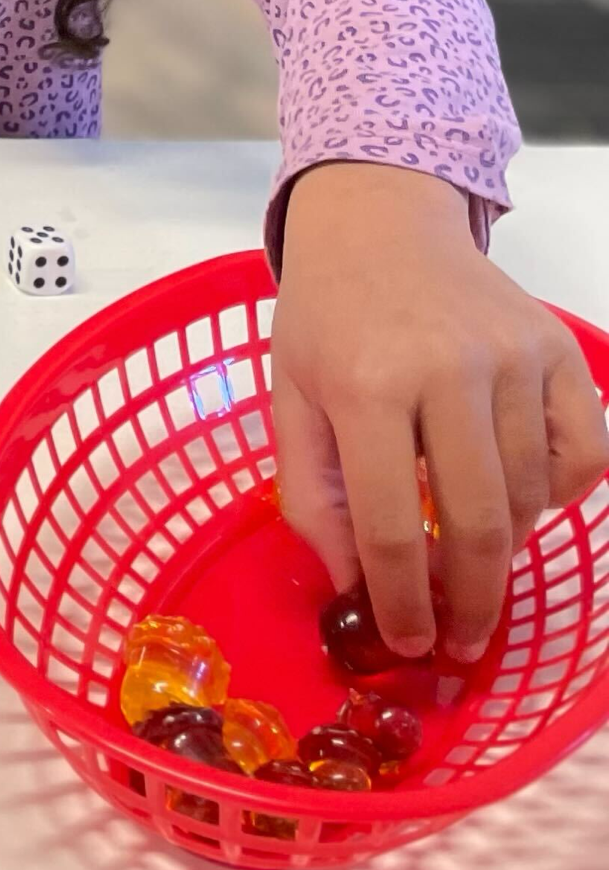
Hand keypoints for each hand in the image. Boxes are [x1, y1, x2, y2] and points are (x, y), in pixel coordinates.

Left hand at [273, 162, 608, 660]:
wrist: (378, 224)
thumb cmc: (326, 318)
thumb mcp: (290, 400)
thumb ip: (313, 498)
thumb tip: (355, 590)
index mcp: (366, 386)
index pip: (391, 527)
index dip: (404, 602)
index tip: (411, 644)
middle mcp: (447, 369)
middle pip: (477, 523)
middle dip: (471, 602)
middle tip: (462, 641)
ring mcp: (511, 356)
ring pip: (532, 496)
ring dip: (506, 546)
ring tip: (472, 553)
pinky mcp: (558, 348)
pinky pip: (584, 454)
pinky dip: (564, 493)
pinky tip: (523, 496)